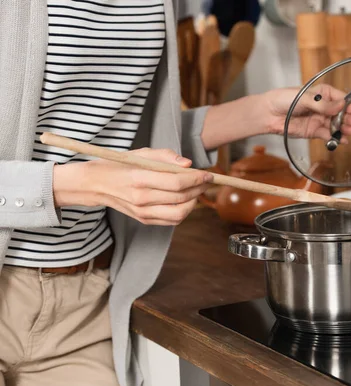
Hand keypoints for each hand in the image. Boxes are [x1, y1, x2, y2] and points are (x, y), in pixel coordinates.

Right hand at [53, 148, 212, 225]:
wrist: (95, 184)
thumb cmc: (120, 165)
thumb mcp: (140, 154)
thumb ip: (165, 156)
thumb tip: (187, 164)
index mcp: (139, 178)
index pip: (177, 182)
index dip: (197, 179)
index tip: (208, 173)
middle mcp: (141, 198)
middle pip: (181, 197)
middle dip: (199, 188)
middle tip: (207, 180)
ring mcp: (142, 212)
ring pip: (179, 213)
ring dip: (194, 202)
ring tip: (197, 190)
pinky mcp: (143, 220)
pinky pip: (171, 220)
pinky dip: (183, 211)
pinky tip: (185, 199)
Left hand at [263, 83, 350, 142]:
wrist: (269, 114)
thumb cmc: (283, 99)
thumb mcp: (305, 98)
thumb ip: (322, 104)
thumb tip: (340, 105)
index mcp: (322, 93)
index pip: (340, 98)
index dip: (348, 104)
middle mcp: (323, 107)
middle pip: (341, 113)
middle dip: (348, 118)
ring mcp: (320, 119)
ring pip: (337, 125)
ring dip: (344, 129)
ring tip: (348, 131)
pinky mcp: (314, 131)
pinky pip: (328, 135)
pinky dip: (336, 138)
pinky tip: (342, 140)